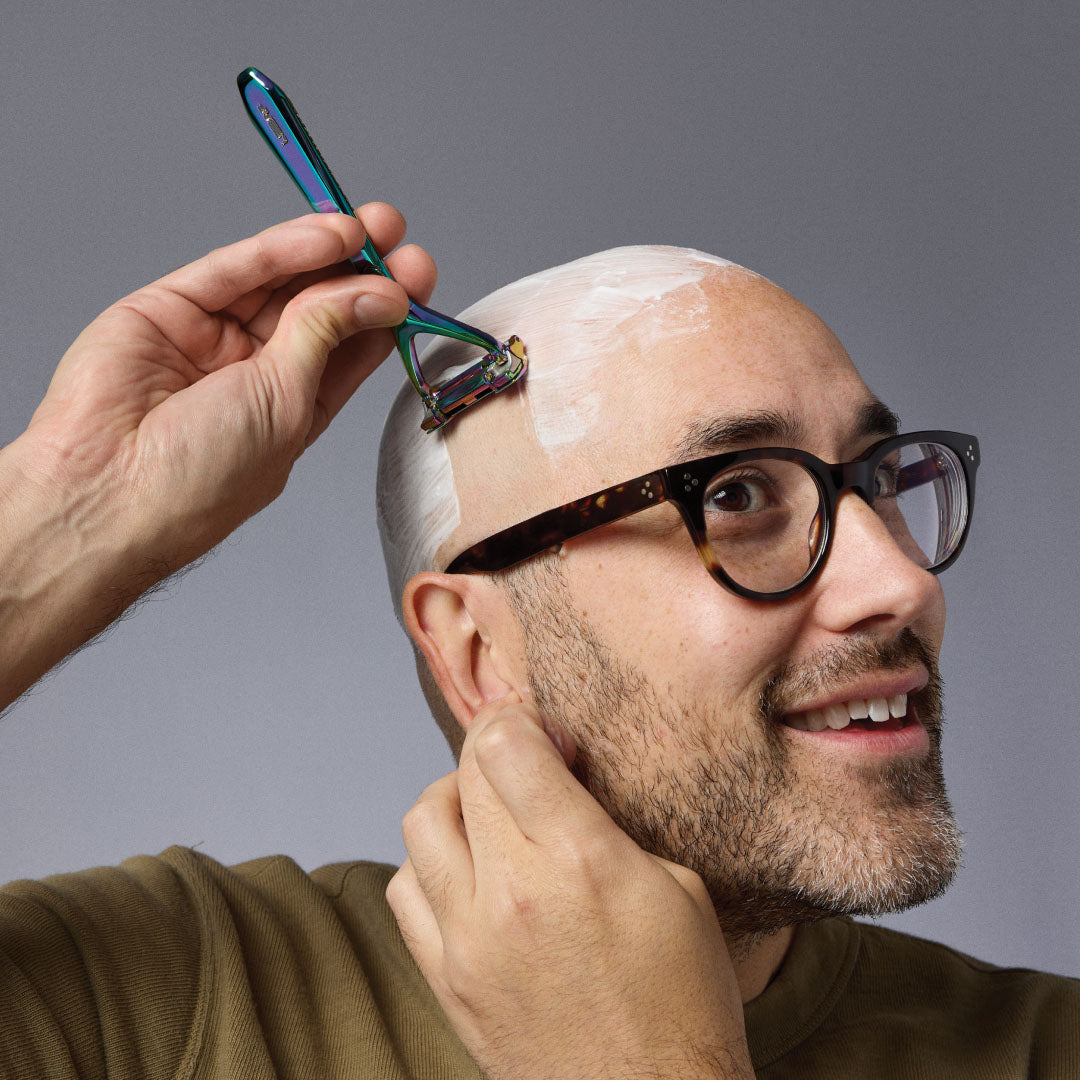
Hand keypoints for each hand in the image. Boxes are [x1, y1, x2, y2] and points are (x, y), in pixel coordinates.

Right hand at [20, 204, 435, 574]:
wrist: (110, 490)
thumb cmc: (204, 478)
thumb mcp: (290, 403)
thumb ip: (326, 336)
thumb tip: (377, 292)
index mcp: (291, 410)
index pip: (347, 349)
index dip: (383, 311)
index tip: (417, 276)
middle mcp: (253, 372)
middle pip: (317, 308)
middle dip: (361, 271)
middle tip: (399, 236)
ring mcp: (209, 339)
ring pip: (277, 282)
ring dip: (329, 250)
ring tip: (374, 225)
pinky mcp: (166, 308)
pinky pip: (232, 270)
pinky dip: (282, 248)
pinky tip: (327, 233)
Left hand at [386, 700, 755, 1079]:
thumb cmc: (683, 1005)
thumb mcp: (680, 889)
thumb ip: (610, 824)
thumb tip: (563, 780)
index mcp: (580, 860)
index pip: (506, 745)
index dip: (524, 719)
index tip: (547, 731)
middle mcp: (512, 893)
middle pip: (464, 773)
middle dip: (494, 746)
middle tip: (527, 756)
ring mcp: (467, 940)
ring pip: (422, 822)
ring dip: (456, 797)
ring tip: (493, 809)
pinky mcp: (445, 979)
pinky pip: (405, 890)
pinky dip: (430, 863)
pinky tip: (468, 870)